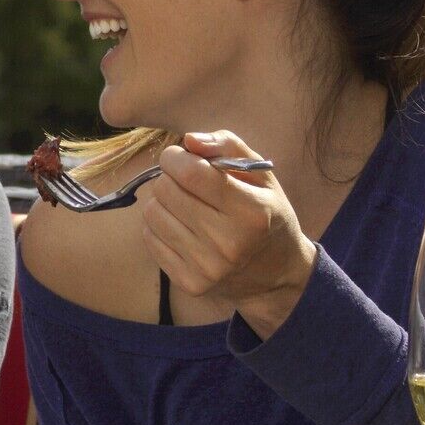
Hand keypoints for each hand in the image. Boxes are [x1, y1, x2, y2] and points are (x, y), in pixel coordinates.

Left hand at [133, 132, 315, 339]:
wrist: (275, 274)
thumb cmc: (266, 214)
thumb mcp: (261, 173)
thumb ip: (227, 146)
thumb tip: (189, 140)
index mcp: (252, 211)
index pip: (192, 173)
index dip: (177, 157)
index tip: (182, 156)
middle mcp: (229, 243)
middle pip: (166, 191)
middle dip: (171, 177)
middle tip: (188, 183)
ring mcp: (207, 268)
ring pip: (152, 213)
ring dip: (163, 201)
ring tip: (186, 205)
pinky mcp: (189, 283)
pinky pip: (149, 238)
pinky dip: (160, 226)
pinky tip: (182, 227)